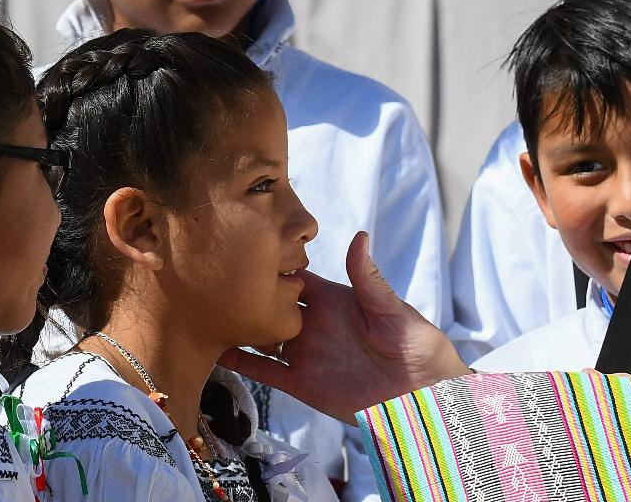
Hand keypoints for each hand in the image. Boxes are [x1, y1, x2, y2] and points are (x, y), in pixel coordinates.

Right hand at [220, 231, 468, 422]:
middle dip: (248, 295)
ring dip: (240, 328)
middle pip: (272, 305)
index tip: (244, 251)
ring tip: (207, 315)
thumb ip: (368, 278)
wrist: (423, 395)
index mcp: (334, 300)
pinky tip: (218, 353)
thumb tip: (359, 236)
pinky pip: (267, 373)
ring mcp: (307, 354)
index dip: (272, 266)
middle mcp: (314, 324)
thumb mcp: (392, 309)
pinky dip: (243, 363)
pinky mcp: (304, 384)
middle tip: (215, 283)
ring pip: (263, 338)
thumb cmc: (417, 345)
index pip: (296, 277)